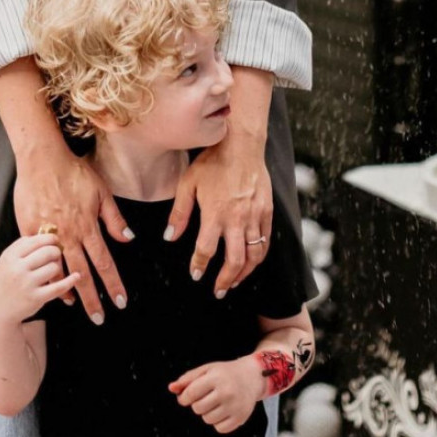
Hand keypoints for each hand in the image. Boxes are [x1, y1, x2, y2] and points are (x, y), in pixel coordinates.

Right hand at [0, 233, 79, 326]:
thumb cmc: (5, 282)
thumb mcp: (6, 260)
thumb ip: (22, 246)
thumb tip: (44, 234)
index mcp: (10, 257)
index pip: (35, 240)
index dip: (49, 238)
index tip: (55, 239)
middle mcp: (18, 269)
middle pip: (47, 252)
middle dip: (55, 251)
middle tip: (56, 254)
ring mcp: (27, 284)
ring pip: (53, 267)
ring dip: (57, 266)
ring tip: (53, 269)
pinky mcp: (36, 298)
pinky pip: (58, 286)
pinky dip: (70, 281)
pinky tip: (77, 276)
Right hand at [14, 148, 131, 323]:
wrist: (42, 160)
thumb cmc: (72, 171)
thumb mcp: (101, 191)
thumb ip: (114, 218)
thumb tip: (128, 238)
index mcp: (87, 225)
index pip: (104, 261)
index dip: (113, 283)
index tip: (120, 301)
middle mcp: (69, 235)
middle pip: (84, 274)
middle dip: (94, 299)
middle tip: (101, 318)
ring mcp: (49, 235)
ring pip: (62, 271)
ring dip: (72, 291)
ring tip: (80, 308)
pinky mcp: (31, 232)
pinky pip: (41, 260)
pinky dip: (50, 275)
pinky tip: (54, 286)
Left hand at [166, 132, 271, 295]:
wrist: (241, 145)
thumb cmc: (212, 162)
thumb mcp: (188, 183)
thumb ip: (179, 213)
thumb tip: (169, 237)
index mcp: (215, 214)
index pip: (206, 250)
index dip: (199, 266)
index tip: (195, 274)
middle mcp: (237, 219)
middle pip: (234, 260)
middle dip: (225, 280)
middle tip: (218, 291)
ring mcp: (254, 216)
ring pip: (253, 255)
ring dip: (244, 274)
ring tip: (234, 282)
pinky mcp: (267, 211)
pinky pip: (265, 241)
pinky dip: (259, 256)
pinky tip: (251, 261)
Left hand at [169, 358, 261, 433]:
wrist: (251, 377)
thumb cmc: (225, 373)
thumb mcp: (206, 369)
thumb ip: (187, 379)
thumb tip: (171, 388)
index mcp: (216, 377)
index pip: (191, 394)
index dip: (184, 398)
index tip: (185, 397)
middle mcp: (226, 392)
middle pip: (198, 409)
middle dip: (197, 404)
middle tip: (206, 396)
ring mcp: (234, 406)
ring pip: (207, 420)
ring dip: (207, 413)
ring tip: (215, 402)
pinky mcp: (240, 418)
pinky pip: (219, 428)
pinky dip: (218, 422)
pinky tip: (223, 410)